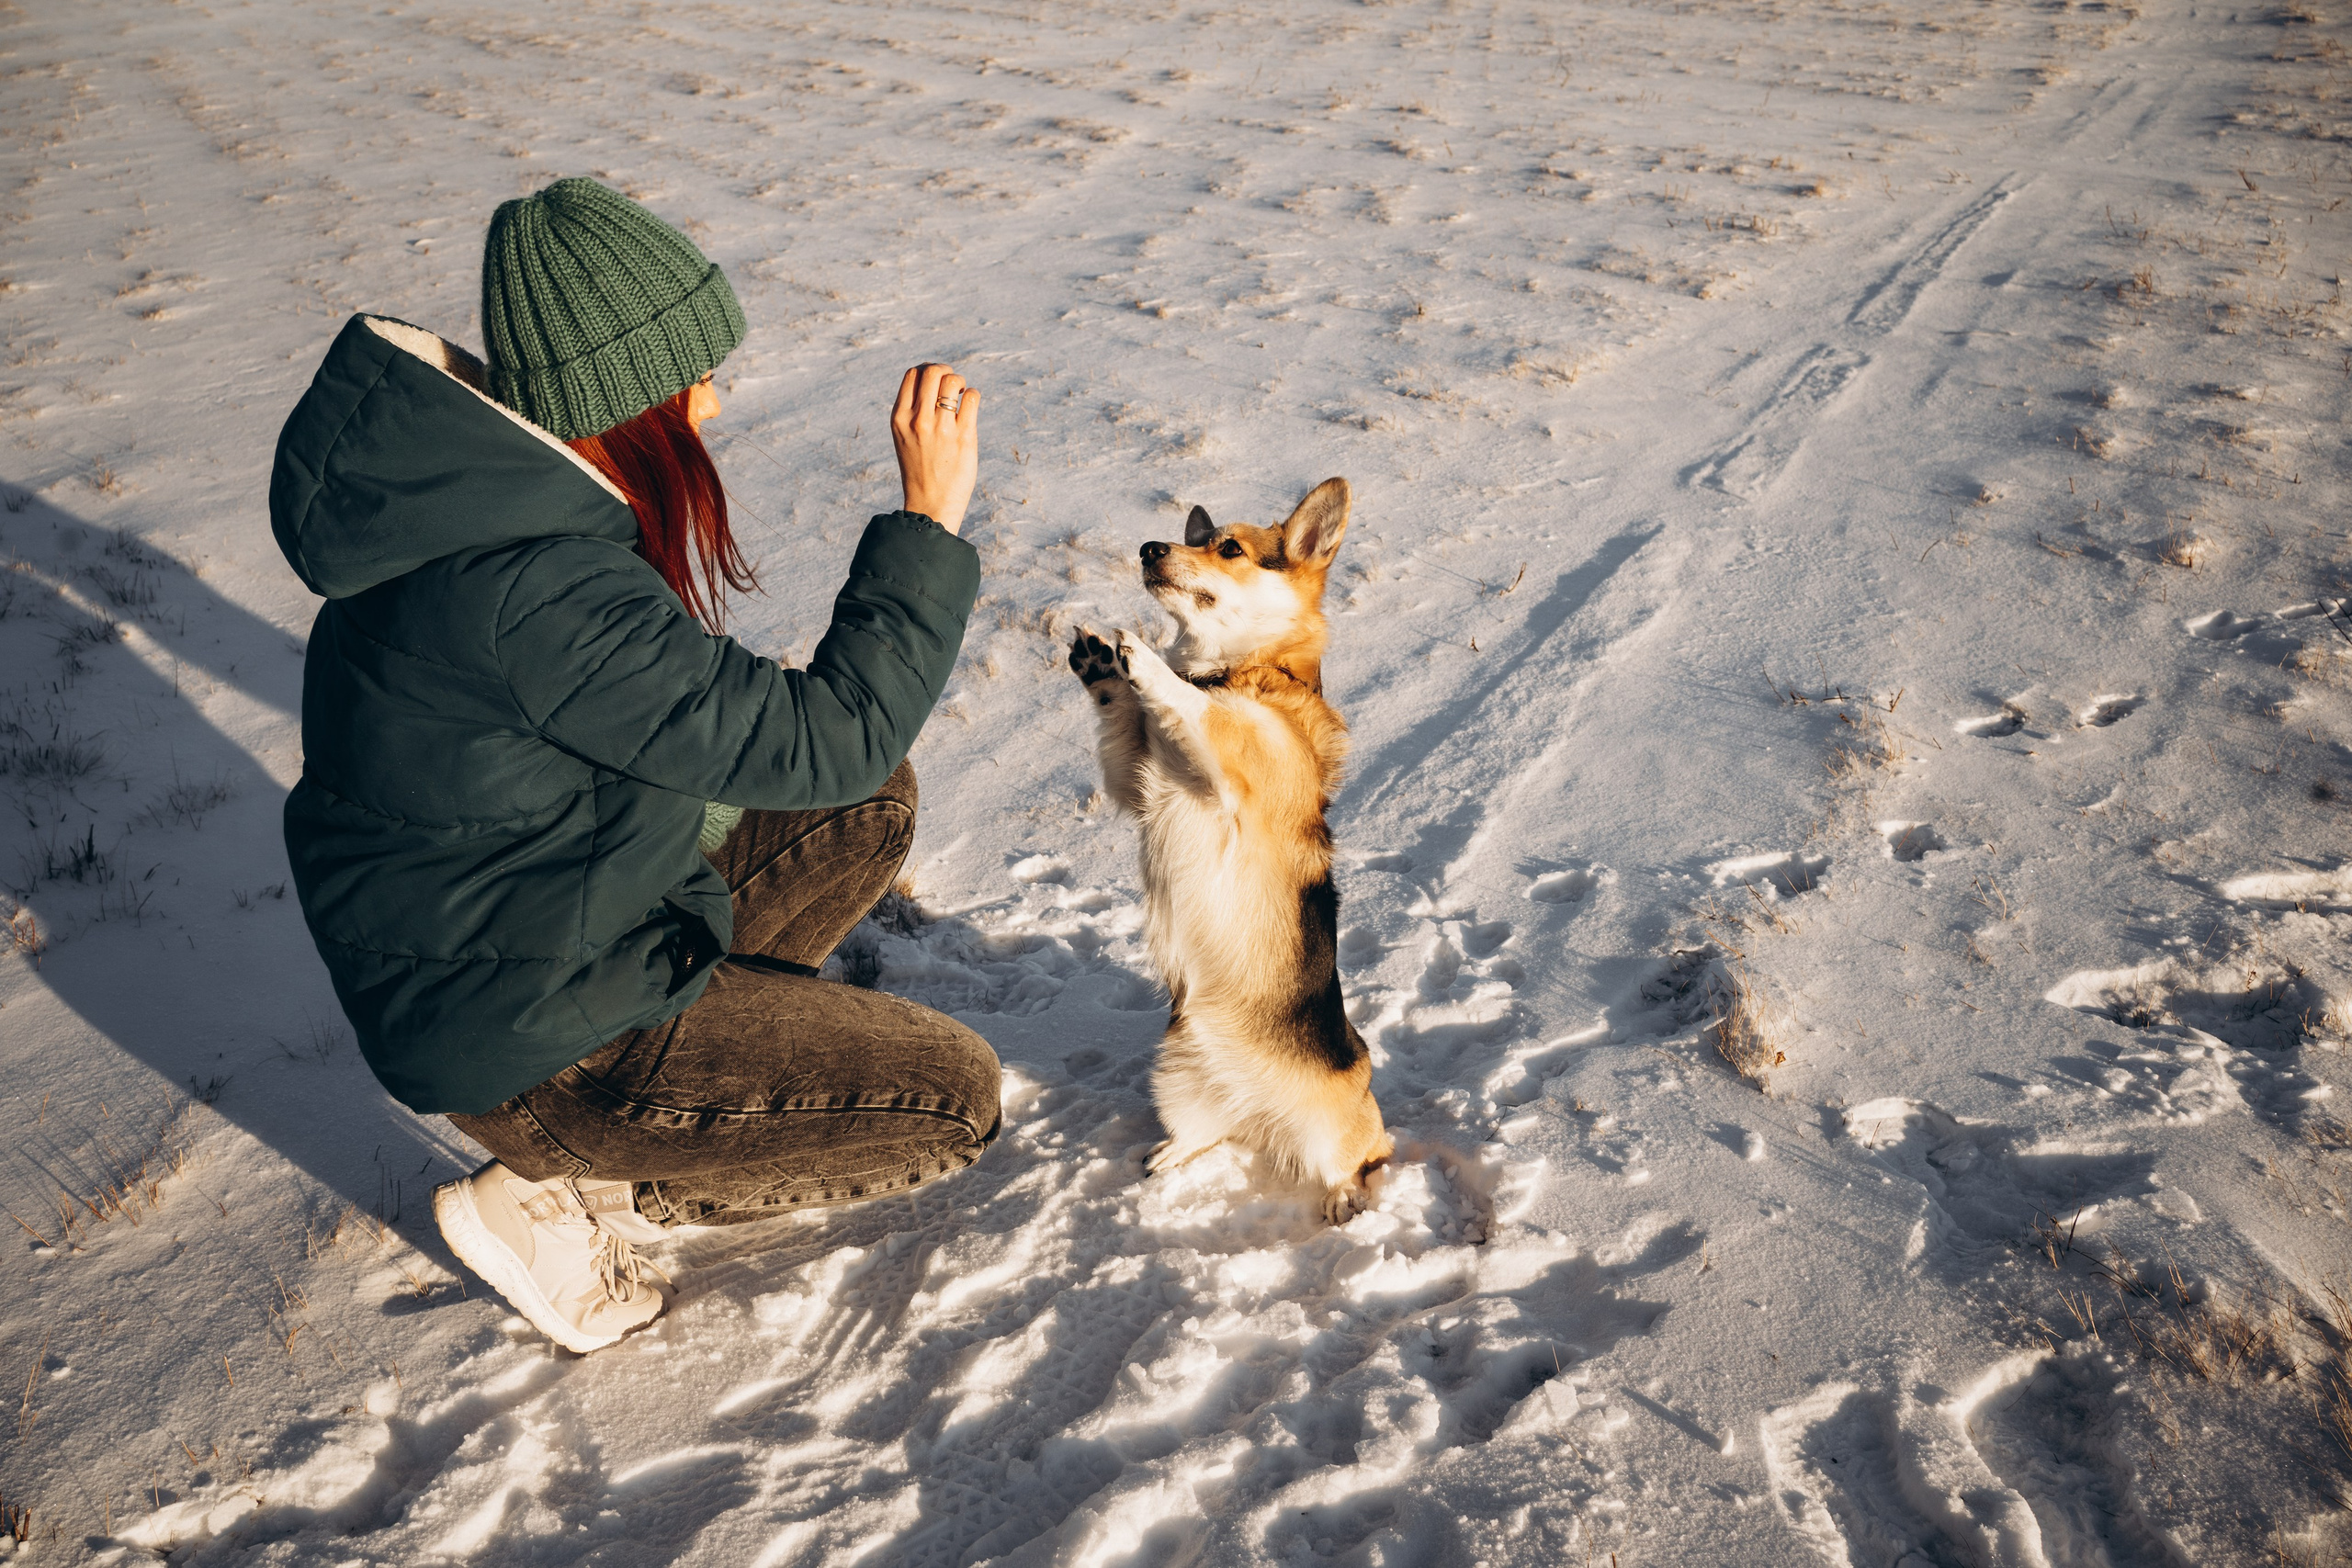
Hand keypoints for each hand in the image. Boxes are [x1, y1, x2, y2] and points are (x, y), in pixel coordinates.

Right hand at [890, 363, 979, 534]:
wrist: (930, 505)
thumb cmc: (919, 470)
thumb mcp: (904, 437)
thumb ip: (912, 411)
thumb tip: (932, 382)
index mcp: (899, 418)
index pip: (912, 374)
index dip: (927, 370)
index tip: (936, 381)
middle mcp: (918, 419)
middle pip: (932, 371)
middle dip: (946, 371)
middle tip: (952, 386)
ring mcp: (941, 428)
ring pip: (953, 381)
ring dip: (961, 382)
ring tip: (962, 396)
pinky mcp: (964, 437)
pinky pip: (972, 398)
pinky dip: (974, 395)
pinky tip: (971, 407)